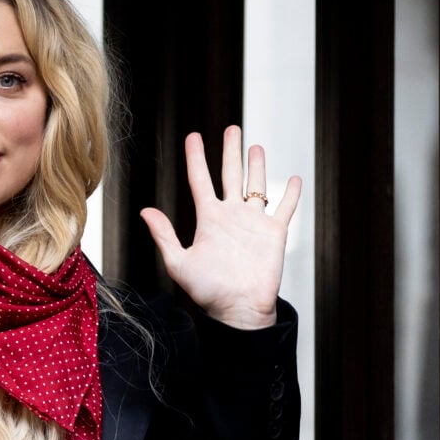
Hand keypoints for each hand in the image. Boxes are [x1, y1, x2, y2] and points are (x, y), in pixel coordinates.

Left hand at [140, 125, 301, 328]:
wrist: (238, 311)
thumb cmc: (207, 291)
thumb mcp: (179, 262)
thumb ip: (164, 235)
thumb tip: (145, 210)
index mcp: (208, 219)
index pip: (200, 180)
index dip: (196, 158)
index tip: (193, 137)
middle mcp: (231, 216)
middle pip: (230, 175)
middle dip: (230, 151)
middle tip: (232, 129)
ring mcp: (253, 223)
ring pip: (256, 186)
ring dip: (256, 166)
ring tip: (255, 146)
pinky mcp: (274, 233)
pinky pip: (284, 208)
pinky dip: (290, 193)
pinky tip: (293, 178)